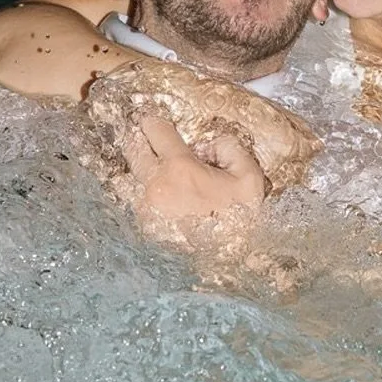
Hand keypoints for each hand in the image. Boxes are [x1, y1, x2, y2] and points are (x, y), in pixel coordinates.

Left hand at [122, 114, 268, 241]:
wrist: (231, 260)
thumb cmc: (241, 218)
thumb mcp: (249, 176)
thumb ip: (229, 147)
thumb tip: (208, 145)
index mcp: (179, 168)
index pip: (154, 131)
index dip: (154, 122)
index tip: (155, 122)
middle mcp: (155, 185)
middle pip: (132, 150)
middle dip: (139, 141)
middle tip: (147, 139)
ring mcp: (145, 208)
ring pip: (132, 176)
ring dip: (142, 170)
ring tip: (157, 171)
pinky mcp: (144, 226)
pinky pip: (138, 200)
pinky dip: (146, 193)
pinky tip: (162, 196)